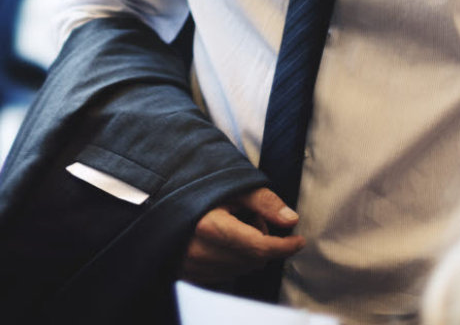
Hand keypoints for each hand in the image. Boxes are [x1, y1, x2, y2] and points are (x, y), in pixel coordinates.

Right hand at [180, 188, 304, 288]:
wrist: (161, 198)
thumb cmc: (196, 187)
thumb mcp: (231, 185)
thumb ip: (263, 202)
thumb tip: (291, 220)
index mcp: (210, 227)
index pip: (259, 247)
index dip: (284, 246)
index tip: (298, 241)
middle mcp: (200, 251)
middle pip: (253, 259)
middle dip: (263, 241)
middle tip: (251, 217)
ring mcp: (193, 265)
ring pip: (242, 268)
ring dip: (249, 252)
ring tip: (234, 225)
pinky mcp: (190, 273)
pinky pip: (226, 273)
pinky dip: (234, 259)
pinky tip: (224, 239)